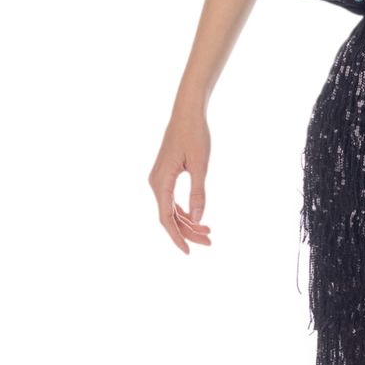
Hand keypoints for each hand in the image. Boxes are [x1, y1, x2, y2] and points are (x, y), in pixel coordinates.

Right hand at [150, 109, 212, 253]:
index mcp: (161, 181)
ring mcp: (159, 179)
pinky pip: (171, 200)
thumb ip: (198, 193)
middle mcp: (156, 182)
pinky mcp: (164, 176)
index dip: (176, 237)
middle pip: (169, 217)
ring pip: (171, 210)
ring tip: (208, 233)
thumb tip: (197, 219)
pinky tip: (197, 218)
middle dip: (187, 232)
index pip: (166, 218)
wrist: (186, 113)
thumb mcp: (201, 165)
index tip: (188, 252)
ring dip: (187, 223)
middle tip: (209, 241)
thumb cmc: (195, 135)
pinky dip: (184, 211)